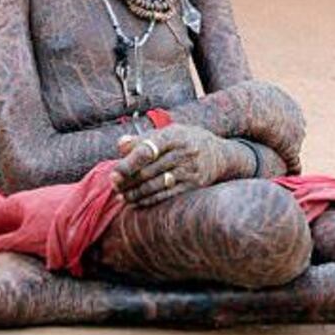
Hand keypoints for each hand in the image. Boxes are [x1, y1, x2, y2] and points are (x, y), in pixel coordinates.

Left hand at [111, 124, 227, 206]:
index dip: (128, 163)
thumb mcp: (169, 132)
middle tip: (114, 185)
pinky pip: (166, 195)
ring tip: (122, 195)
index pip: (147, 149)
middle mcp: (184, 152)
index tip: (114, 173)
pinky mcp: (194, 185)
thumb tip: (120, 144)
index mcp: (175, 135)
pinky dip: (149, 200)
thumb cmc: (187, 141)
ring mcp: (190, 170)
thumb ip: (144, 138)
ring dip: (135, 193)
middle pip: (149, 170)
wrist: (221, 155)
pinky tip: (137, 201)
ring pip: (155, 185)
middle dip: (127, 180)